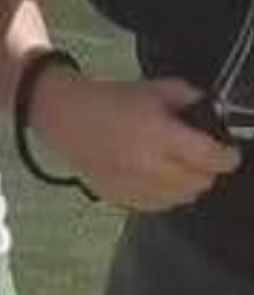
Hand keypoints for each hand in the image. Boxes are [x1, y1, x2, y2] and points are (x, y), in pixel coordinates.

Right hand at [30, 66, 242, 213]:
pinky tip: (161, 180)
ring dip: (189, 184)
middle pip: (200, 182)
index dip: (227, 157)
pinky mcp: (120, 198)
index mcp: (160, 135)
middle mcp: (149, 166)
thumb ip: (187, 97)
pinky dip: (167, 196)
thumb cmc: (109, 99)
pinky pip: (158, 206)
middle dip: (208, 169)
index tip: (230, 153)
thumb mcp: (153, 88)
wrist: (65, 117)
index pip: (210, 158)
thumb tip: (208, 110)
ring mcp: (134, 186)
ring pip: (182, 198)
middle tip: (203, 156)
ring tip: (181, 168)